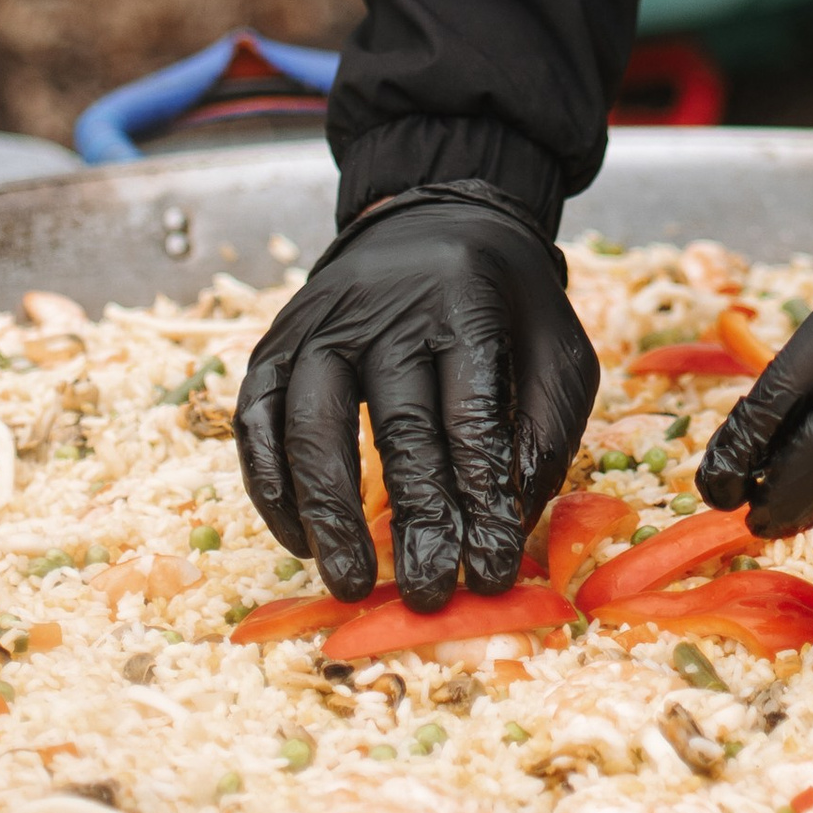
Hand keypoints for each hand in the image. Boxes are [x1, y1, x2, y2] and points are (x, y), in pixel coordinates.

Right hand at [234, 184, 597, 610]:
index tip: (488, 571)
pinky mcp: (276, 339)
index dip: (480, 500)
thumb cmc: (504, 303)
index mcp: (465, 305)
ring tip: (350, 582)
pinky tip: (298, 539)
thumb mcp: (555, 346)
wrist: (434, 217)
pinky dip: (270, 483)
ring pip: (311, 423)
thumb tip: (512, 521)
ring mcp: (322, 322)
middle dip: (414, 519)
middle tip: (425, 594)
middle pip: (398, 426)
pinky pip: (257, 417)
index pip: (471, 416)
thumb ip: (546, 429)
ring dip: (328, 511)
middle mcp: (387, 309)